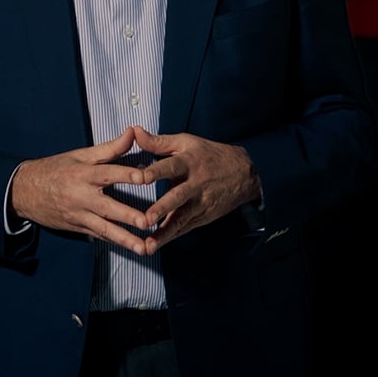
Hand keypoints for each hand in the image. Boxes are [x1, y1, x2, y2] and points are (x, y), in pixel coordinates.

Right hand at [9, 127, 151, 255]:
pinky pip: (99, 236)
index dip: (126, 174)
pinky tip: (132, 248)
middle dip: (128, 216)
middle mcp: (82, 197)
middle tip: (147, 221)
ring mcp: (79, 215)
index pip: (108, 172)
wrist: (24, 191)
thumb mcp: (80, 155)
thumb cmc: (55, 169)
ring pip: (104, 229)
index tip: (144, 177)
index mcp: (83, 174)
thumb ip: (110, 147)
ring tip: (144, 248)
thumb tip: (133, 132)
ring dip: (126, 240)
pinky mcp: (78, 228)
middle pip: (107, 207)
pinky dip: (115, 242)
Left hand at [133, 126, 261, 253]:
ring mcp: (200, 203)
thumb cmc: (208, 155)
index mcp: (189, 162)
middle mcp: (195, 184)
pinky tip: (155, 246)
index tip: (140, 178)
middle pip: (177, 197)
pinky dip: (170, 238)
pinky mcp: (202, 217)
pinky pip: (184, 228)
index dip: (156, 171)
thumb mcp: (186, 142)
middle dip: (161, 209)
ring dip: (164, 233)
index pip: (171, 166)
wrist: (244, 174)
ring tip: (148, 245)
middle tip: (145, 219)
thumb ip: (158, 141)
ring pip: (181, 219)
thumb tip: (134, 130)